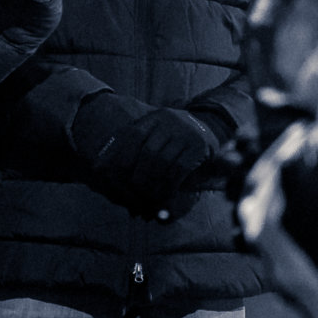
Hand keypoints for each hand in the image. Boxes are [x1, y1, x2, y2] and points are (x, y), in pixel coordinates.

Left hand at [92, 106, 219, 210]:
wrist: (211, 131)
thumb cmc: (175, 143)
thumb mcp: (155, 140)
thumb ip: (135, 156)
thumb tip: (106, 174)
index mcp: (152, 118)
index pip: (130, 136)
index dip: (120, 158)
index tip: (114, 179)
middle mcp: (168, 120)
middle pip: (146, 153)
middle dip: (138, 179)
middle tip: (135, 196)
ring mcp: (185, 131)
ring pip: (161, 163)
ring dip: (153, 186)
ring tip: (149, 200)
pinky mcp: (199, 145)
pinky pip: (178, 169)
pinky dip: (168, 186)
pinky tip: (165, 195)